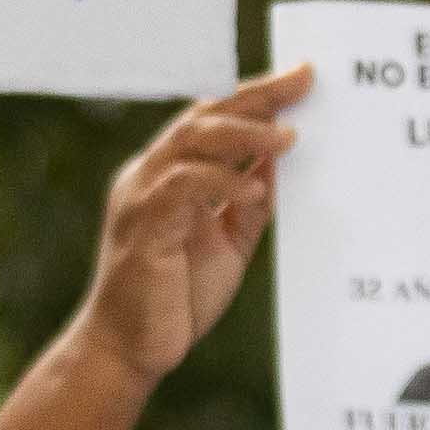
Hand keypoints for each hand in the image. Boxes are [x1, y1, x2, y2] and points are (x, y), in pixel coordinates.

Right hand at [65, 63, 301, 382]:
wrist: (128, 352)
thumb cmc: (175, 300)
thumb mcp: (228, 242)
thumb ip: (247, 201)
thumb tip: (278, 160)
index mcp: (167, 177)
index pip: (211, 121)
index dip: (255, 97)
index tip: (300, 78)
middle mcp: (148, 177)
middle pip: (202, 117)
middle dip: (255, 97)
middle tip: (301, 81)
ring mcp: (140, 199)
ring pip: (190, 142)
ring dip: (243, 134)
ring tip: (287, 137)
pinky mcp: (141, 228)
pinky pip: (182, 187)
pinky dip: (221, 181)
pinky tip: (253, 189)